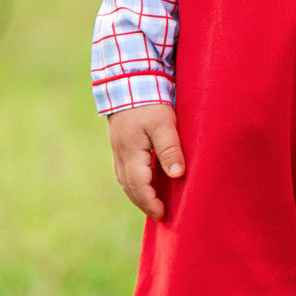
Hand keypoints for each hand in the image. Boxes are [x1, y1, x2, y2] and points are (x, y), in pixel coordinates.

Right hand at [107, 103, 184, 219]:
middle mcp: (120, 155)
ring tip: (153, 203)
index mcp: (130, 154)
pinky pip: (124, 170)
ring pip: (125, 180)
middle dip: (144, 203)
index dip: (151, 204)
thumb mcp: (163, 124)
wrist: (127, 81)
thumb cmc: (149, 103)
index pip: (139, 188)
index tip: (164, 214)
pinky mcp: (120, 143)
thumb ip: (170, 149)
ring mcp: (117, 149)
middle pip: (129, 188)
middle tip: (160, 214)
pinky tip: (144, 182)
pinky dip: (134, 182)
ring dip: (138, 194)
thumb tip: (178, 175)